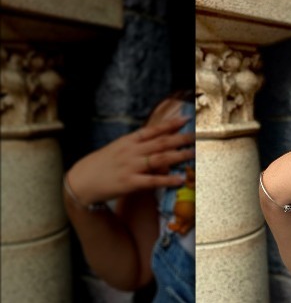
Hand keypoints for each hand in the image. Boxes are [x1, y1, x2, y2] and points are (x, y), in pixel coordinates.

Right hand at [66, 116, 195, 205]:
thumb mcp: (118, 148)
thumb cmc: (102, 164)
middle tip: (197, 135)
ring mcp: (131, 166)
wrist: (81, 181)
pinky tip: (179, 179)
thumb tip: (158, 138)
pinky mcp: (129, 183)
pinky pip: (152, 181)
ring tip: (193, 153)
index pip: (153, 130)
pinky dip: (167, 180)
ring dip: (178, 156)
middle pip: (160, 142)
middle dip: (180, 138)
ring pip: (159, 159)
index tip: (185, 119)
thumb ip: (138, 144)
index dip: (170, 124)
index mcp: (129, 141)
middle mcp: (131, 151)